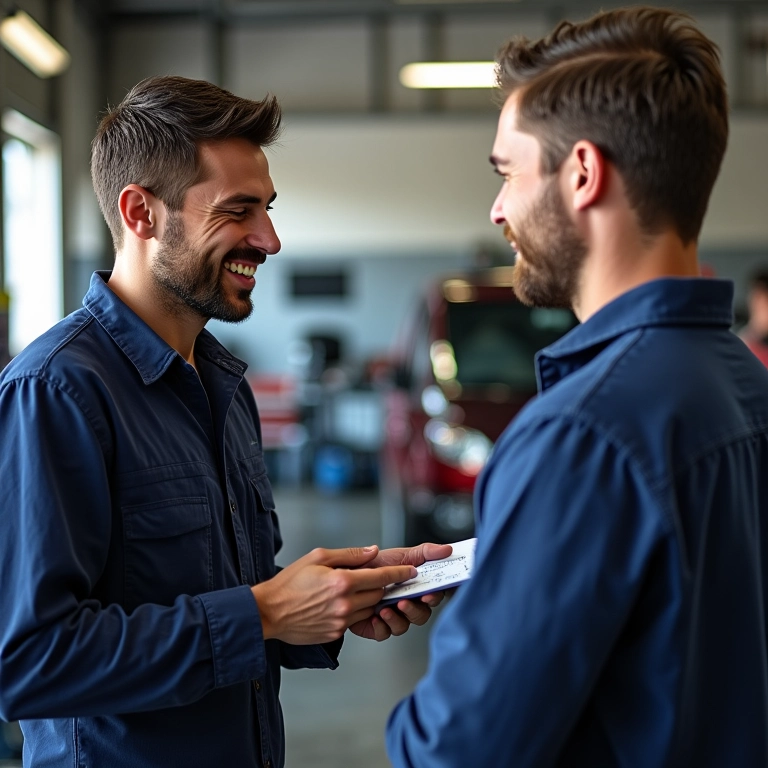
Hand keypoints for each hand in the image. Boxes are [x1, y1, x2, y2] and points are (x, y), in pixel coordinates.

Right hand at [251, 546, 415, 644]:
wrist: (268, 612)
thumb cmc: (289, 583)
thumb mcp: (317, 557)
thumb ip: (349, 554)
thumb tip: (373, 552)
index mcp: (342, 582)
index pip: (381, 577)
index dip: (399, 573)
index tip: (410, 572)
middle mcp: (345, 604)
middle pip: (379, 595)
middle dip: (382, 586)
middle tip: (380, 578)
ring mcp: (341, 621)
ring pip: (370, 609)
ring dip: (370, 600)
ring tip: (358, 590)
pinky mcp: (335, 634)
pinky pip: (355, 621)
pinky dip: (355, 611)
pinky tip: (343, 603)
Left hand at [349, 542, 452, 640]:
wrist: (346, 572)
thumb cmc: (374, 563)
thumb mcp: (401, 554)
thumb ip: (425, 552)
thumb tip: (447, 550)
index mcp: (415, 586)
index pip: (434, 595)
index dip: (435, 596)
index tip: (429, 594)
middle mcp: (407, 602)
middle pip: (422, 614)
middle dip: (415, 610)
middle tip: (404, 602)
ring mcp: (393, 615)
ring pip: (404, 625)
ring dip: (397, 619)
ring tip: (385, 609)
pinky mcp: (377, 626)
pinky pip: (384, 633)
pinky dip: (381, 627)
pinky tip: (375, 617)